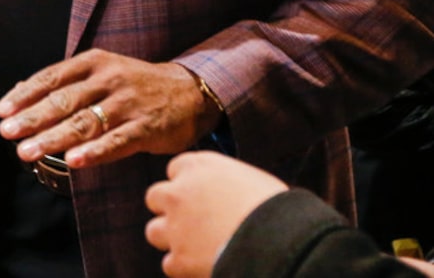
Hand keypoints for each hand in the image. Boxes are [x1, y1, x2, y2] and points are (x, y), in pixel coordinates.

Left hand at [0, 49, 219, 167]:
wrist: (189, 91)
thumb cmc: (133, 84)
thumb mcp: (101, 71)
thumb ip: (65, 83)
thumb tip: (21, 93)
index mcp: (93, 63)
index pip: (51, 78)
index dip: (25, 95)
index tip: (2, 111)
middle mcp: (108, 80)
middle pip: (63, 101)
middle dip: (32, 118)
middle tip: (7, 133)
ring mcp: (128, 104)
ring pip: (84, 123)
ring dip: (52, 138)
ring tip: (27, 151)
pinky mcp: (146, 128)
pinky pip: (116, 142)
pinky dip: (94, 152)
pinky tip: (73, 161)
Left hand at [144, 152, 286, 276]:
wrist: (280, 243)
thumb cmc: (279, 210)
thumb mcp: (252, 181)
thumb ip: (228, 183)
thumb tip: (227, 195)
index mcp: (200, 166)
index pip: (177, 168)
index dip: (188, 184)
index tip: (200, 196)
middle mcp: (179, 192)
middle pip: (156, 197)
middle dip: (170, 209)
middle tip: (192, 223)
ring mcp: (175, 226)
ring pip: (154, 231)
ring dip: (172, 240)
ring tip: (197, 249)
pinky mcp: (178, 259)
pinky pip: (170, 264)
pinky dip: (184, 269)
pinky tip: (204, 268)